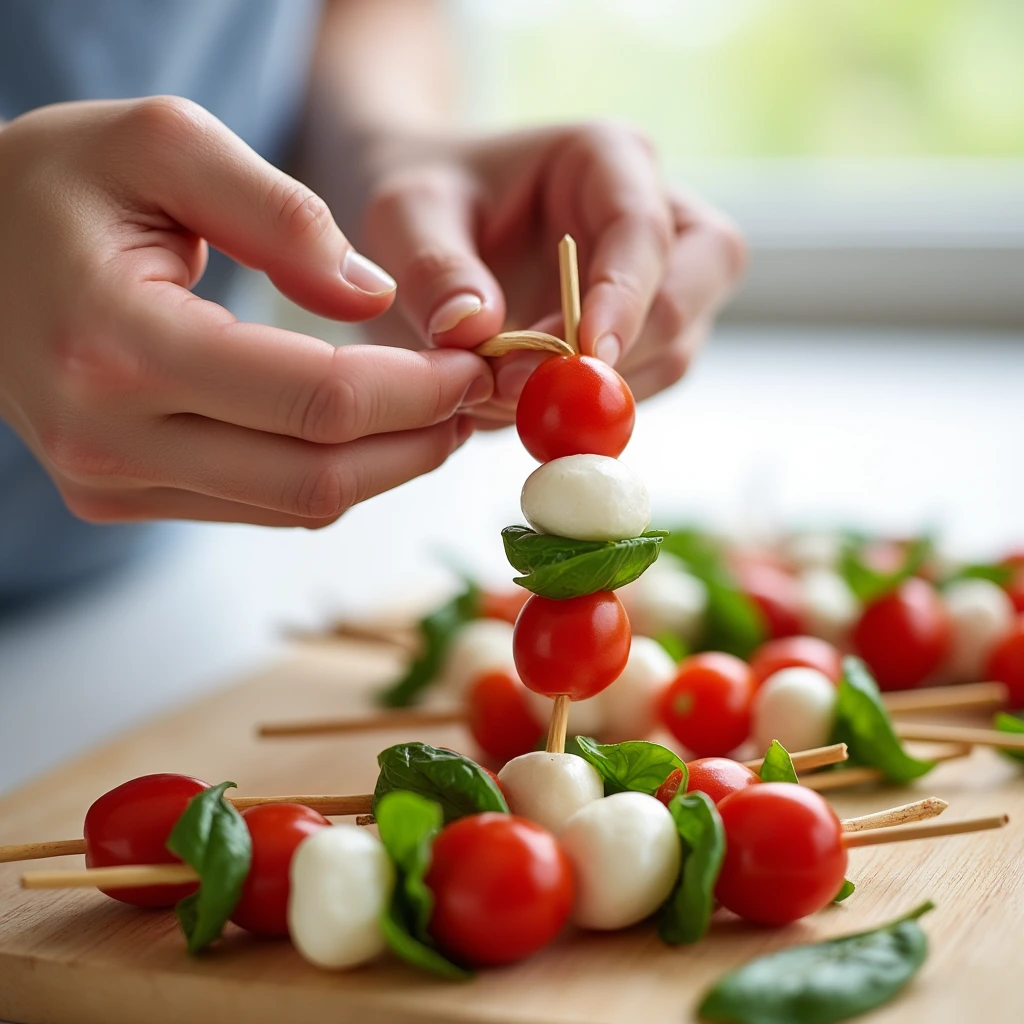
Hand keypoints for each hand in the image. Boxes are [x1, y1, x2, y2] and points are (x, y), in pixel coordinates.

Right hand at [0, 98, 491, 526]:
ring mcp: (109, 480)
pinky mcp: (118, 496)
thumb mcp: (166, 142)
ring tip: (433, 414)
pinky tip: (364, 431)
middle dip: (414, 443)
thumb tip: (372, 297)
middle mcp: (107, 436)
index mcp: (118, 344)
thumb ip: (280, 213)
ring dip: (382, 468)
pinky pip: (259, 506)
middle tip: (469, 399)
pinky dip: (328, 475)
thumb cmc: (59, 183)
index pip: (315, 402)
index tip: (470, 365)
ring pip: (294, 506)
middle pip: (315, 477)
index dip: (414, 391)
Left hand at [355, 123, 745, 423]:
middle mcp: (654, 218)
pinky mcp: (641, 340)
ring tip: (501, 394)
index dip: (624, 296)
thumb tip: (475, 330)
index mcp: (609, 161)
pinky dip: (585, 409)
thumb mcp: (405, 214)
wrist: (428, 230)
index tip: (585, 353)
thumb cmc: (425, 200)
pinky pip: (637, 387)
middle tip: (547, 392)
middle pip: (689, 293)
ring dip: (598, 392)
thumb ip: (433, 267)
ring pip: (671, 353)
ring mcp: (657, 285)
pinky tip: (518, 404)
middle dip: (628, 353)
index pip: (643, 228)